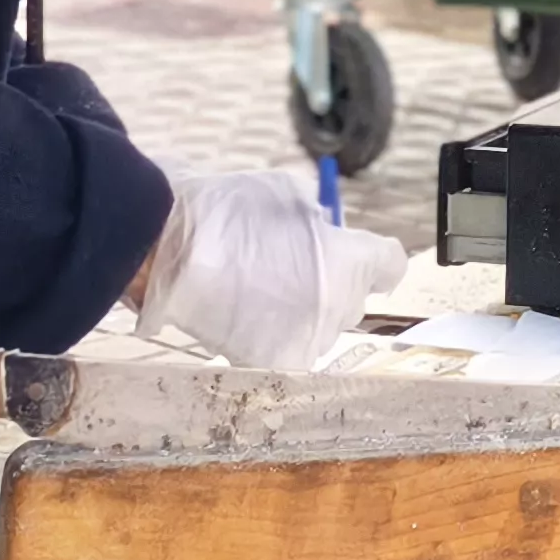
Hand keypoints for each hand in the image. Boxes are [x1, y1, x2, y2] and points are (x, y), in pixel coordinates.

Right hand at [136, 169, 409, 370]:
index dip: (373, 260)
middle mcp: (338, 307)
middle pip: (351, 299)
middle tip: (290, 268)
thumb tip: (324, 234)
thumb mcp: (286, 196)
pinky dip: (268, 335)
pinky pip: (284, 348)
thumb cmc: (227, 213)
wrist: (170, 251)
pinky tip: (240, 312)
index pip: (389, 266)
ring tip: (257, 289)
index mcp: (351, 261)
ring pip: (316, 328)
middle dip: (330, 285)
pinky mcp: (272, 363)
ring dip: (298, 313)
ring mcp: (306, 340)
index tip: (358, 257)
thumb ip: (317, 222)